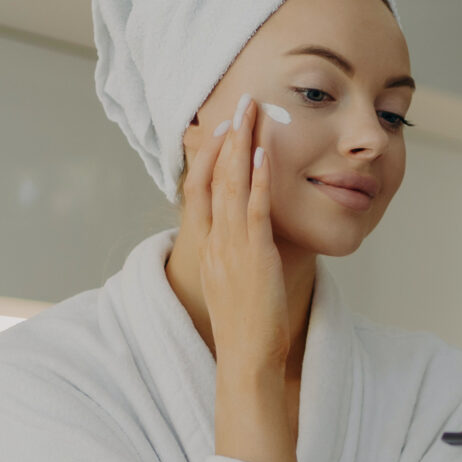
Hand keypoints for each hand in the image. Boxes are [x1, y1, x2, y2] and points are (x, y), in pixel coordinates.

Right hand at [176, 95, 288, 377]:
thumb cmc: (246, 326)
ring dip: (242, 145)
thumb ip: (236, 256)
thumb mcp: (233, 283)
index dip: (207, 156)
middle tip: (238, 104)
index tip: (219, 129)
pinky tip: (263, 152)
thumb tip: (250, 239)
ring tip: (250, 112)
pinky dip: (258, 178)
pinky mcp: (254, 254)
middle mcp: (214, 241)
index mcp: (207, 247)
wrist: (245, 358)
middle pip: (213, 177)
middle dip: (226, 138)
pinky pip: (254, 209)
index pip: (198, 190)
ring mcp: (232, 246)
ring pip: (232, 184)